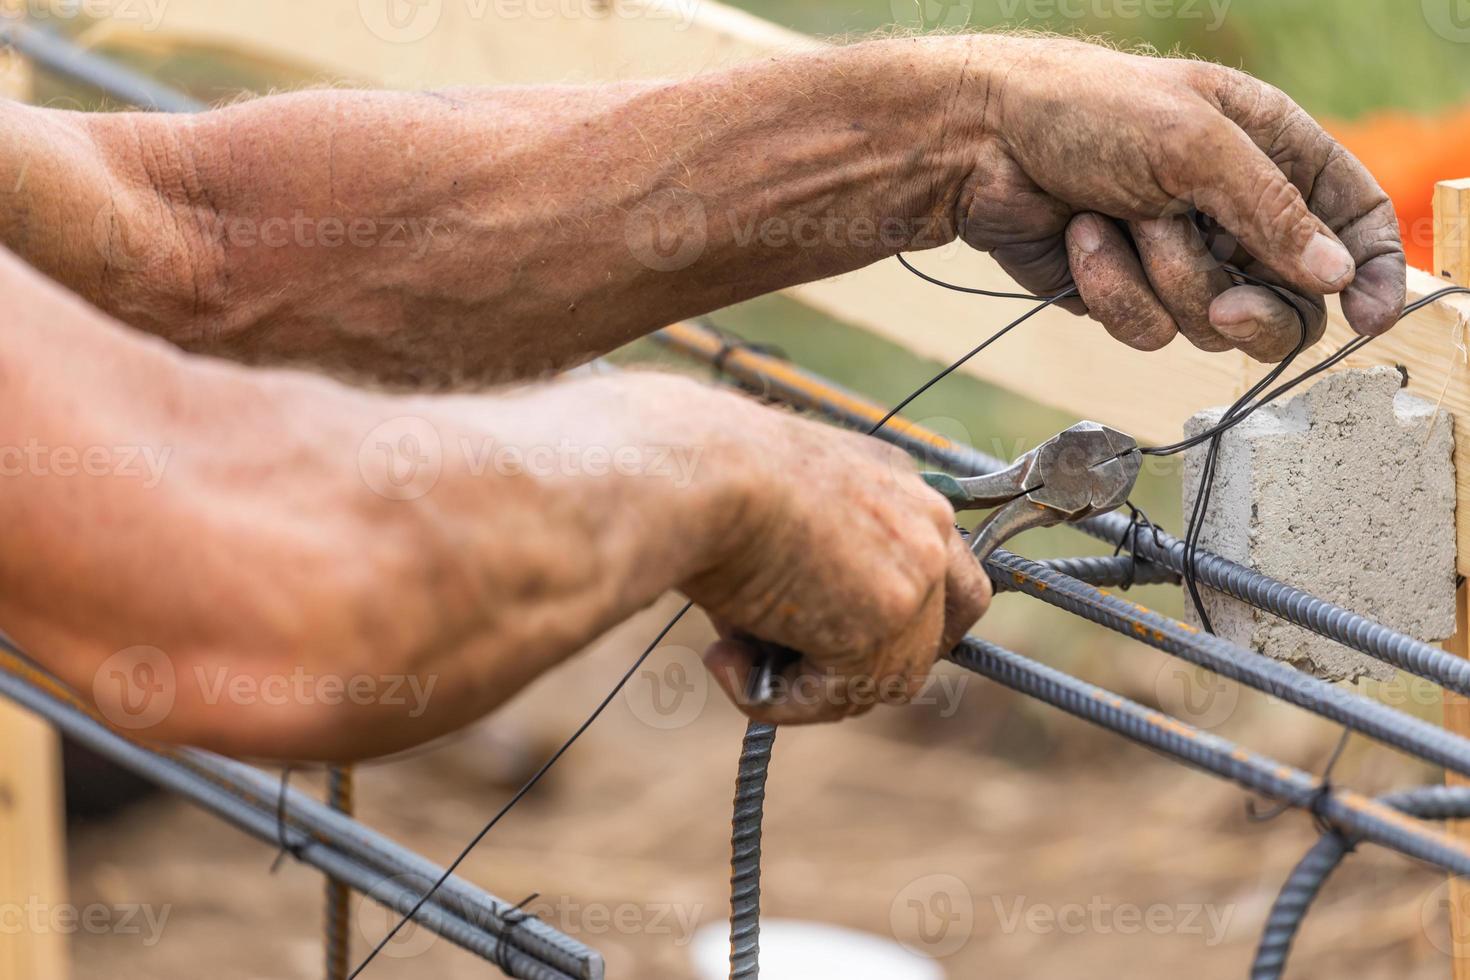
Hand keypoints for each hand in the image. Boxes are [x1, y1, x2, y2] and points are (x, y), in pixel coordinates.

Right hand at [681, 405, 990, 724]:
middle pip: (932, 633)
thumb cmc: (707, 476)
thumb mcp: (773, 507)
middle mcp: (923, 522)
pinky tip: (725, 661)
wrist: (699, 470)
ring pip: (882, 679)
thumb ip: (807, 561)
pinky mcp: (886, 624)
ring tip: (730, 657)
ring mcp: (916, 576)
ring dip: (807, 687)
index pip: (938, 569)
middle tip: (784, 668)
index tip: (838, 644)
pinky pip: (838, 697)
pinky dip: (781, 699)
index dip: (897, 621)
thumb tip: (784, 630)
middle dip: (860, 667)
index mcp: (895, 480)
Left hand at [957, 37, 1404, 360]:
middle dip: (1253, 308)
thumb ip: (1271, 210)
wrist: (981, 144)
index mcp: (1270, 152)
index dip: (1374, 269)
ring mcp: (1178, 257)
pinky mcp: (1125, 293)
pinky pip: (1146, 329)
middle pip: (1290, 301)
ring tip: (1118, 218)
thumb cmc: (1086, 112)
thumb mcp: (1193, 144)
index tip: (1370, 315)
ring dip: (1162, 277)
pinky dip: (1112, 289)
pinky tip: (1081, 240)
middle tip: (1224, 301)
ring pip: (1211, 323)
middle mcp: (1233, 211)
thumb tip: (1336, 275)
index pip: (1352, 217)